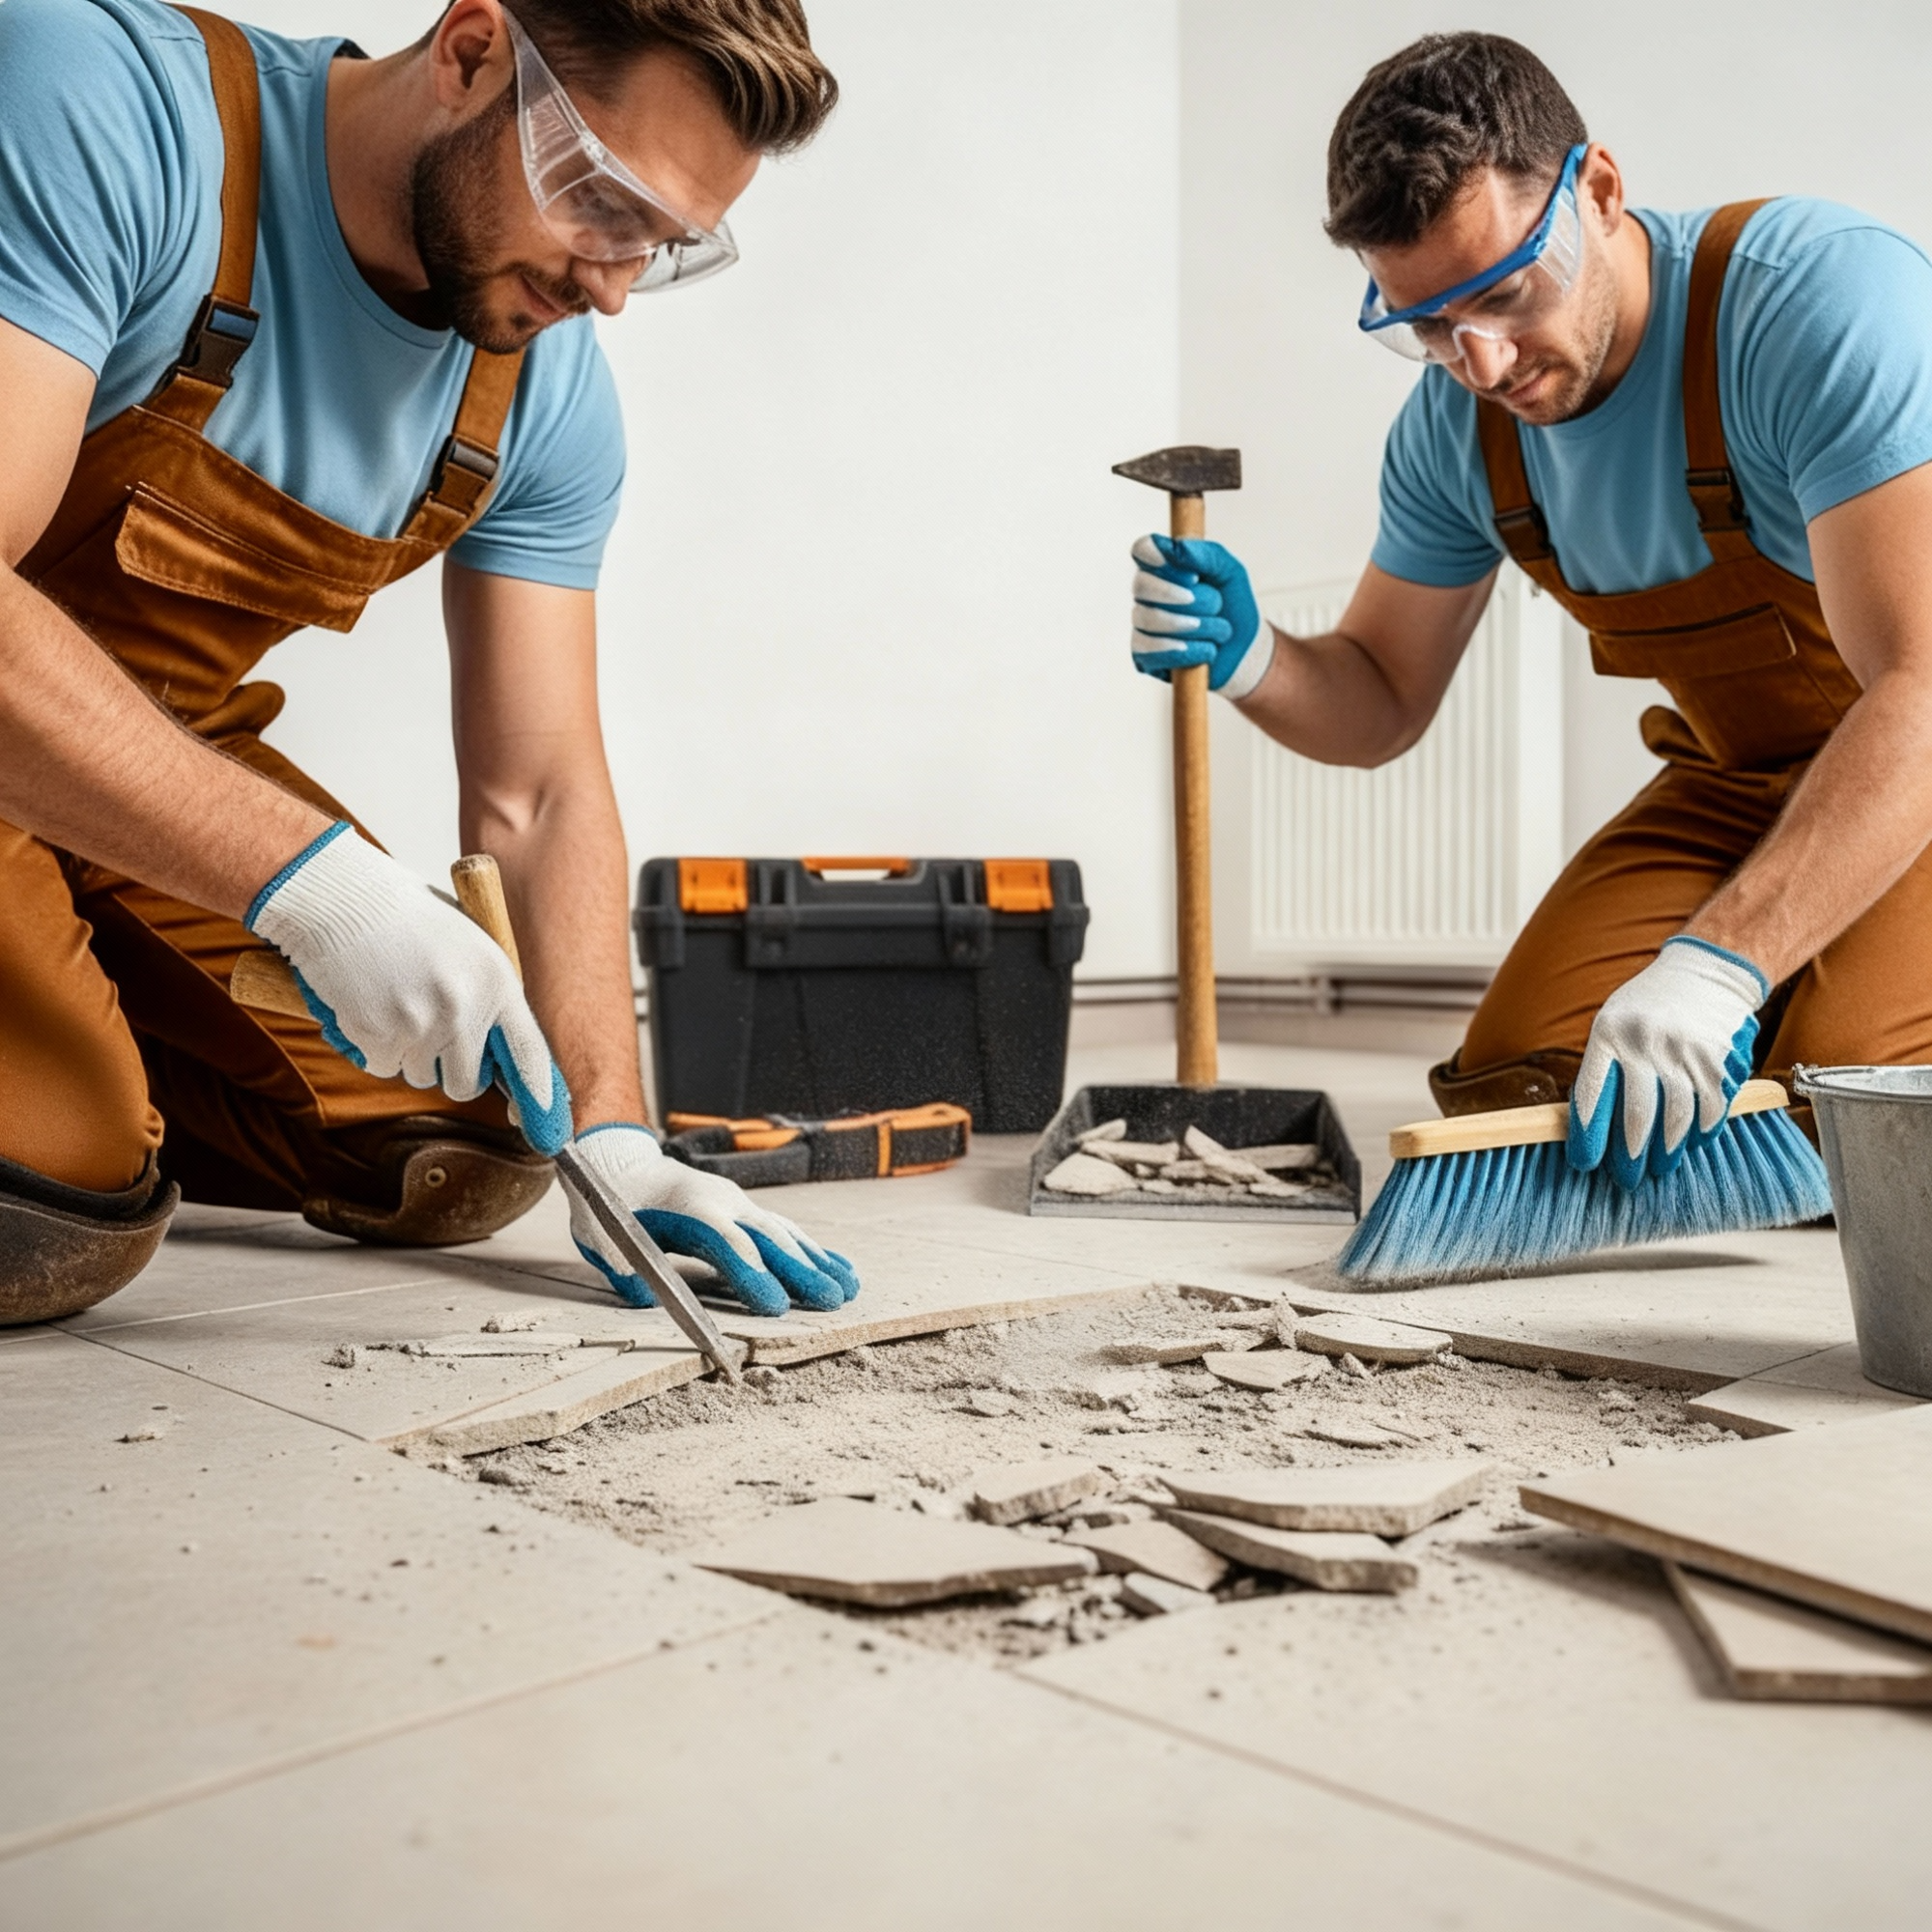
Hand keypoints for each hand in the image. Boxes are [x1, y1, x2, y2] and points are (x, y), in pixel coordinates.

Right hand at [248, 823, 571, 1154]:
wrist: (346, 898)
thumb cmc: (408, 919)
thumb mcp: (470, 947)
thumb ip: (488, 996)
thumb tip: (499, 1053)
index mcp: (497, 981)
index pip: (528, 1051)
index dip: (538, 1093)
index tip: (546, 1121)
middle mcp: (465, 1008)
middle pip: (466, 1083)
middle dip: (450, 1072)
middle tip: (432, 1038)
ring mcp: (420, 1024)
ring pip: (418, 1075)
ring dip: (407, 1054)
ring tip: (395, 1001)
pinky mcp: (377, 1034)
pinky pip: (381, 1066)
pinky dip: (373, 1047)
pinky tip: (370, 1004)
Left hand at [568, 1124, 860, 1316]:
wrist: (618, 1161)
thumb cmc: (607, 1204)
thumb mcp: (598, 1235)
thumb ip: (622, 1265)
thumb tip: (644, 1294)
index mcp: (689, 1207)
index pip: (727, 1243)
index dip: (751, 1275)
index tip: (775, 1307)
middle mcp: (723, 1201)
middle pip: (769, 1239)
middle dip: (802, 1271)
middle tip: (832, 1301)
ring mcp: (738, 1203)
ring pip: (785, 1234)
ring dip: (817, 1262)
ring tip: (848, 1288)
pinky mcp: (744, 1210)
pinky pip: (784, 1230)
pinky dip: (814, 1250)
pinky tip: (839, 1268)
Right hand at [1129, 534, 1272, 698]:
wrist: (1245, 651)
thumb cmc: (1233, 606)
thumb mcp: (1230, 572)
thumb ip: (1207, 554)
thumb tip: (1177, 549)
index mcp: (1163, 567)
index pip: (1142, 550)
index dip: (1161, 559)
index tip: (1194, 575)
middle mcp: (1145, 595)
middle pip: (1143, 586)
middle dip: (1190, 599)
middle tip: (1217, 605)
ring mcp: (1141, 626)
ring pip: (1151, 619)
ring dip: (1196, 626)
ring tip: (1222, 631)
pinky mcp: (1143, 657)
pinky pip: (1152, 651)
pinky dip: (1187, 651)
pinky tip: (1208, 650)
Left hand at [1566, 937, 1768, 1187]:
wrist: (1706, 971)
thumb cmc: (1647, 1006)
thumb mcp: (1611, 1023)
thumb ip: (1603, 1067)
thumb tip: (1588, 1124)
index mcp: (1607, 1035)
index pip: (1591, 1094)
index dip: (1587, 1134)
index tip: (1584, 1163)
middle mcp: (1644, 1044)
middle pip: (1636, 1114)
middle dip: (1630, 1154)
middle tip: (1627, 1178)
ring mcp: (1684, 1052)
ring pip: (1676, 1116)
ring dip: (1667, 1150)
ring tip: (1660, 1168)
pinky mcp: (1718, 1058)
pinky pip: (1711, 1107)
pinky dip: (1702, 1131)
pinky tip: (1694, 1143)